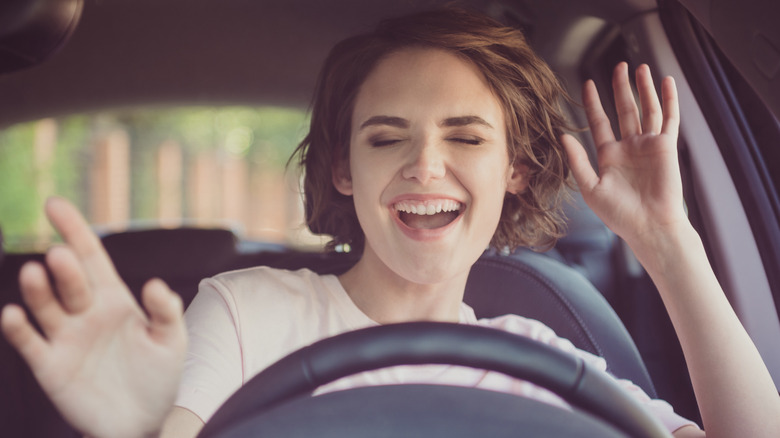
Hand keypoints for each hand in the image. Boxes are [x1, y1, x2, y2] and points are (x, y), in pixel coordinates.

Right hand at [0, 198, 186, 437]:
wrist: (143, 420)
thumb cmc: (159, 376)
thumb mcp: (172, 341)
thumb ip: (166, 312)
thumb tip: (155, 284)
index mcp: (114, 299)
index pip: (91, 257)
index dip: (74, 229)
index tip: (54, 205)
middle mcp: (85, 312)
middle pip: (70, 281)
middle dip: (64, 267)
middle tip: (60, 256)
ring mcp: (65, 337)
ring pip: (46, 306)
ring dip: (39, 290)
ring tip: (36, 273)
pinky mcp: (50, 365)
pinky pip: (30, 343)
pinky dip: (19, 329)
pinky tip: (15, 315)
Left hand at [562, 63, 687, 249]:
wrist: (649, 226)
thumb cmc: (619, 214)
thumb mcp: (590, 187)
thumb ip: (577, 160)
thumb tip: (563, 136)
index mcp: (608, 155)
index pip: (599, 122)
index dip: (593, 102)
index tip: (587, 83)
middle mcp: (628, 147)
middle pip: (624, 109)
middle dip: (621, 87)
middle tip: (618, 65)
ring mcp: (648, 146)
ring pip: (646, 110)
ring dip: (644, 88)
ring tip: (640, 68)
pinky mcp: (666, 148)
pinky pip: (669, 119)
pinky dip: (668, 100)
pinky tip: (666, 82)